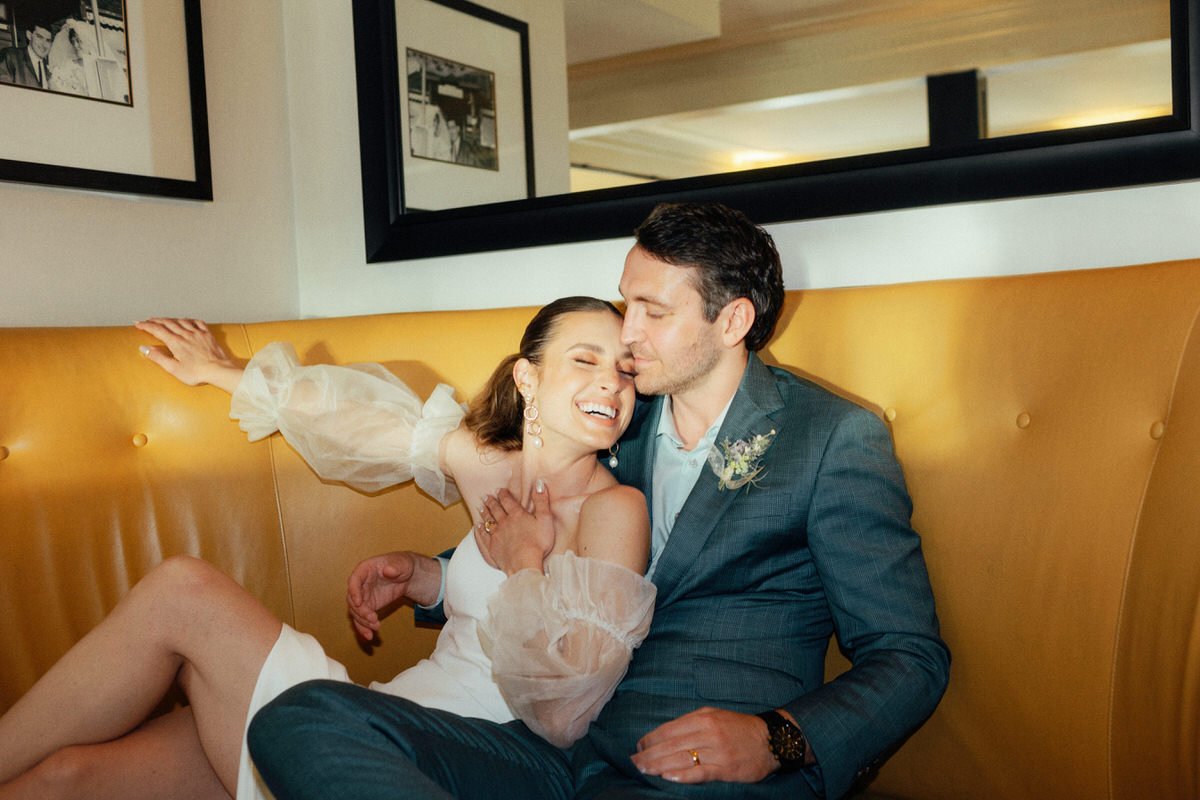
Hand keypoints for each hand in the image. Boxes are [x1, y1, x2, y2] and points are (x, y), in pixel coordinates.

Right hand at [134, 317, 241, 392]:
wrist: (219, 370)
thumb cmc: (197, 373)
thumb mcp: (173, 368)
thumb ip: (158, 357)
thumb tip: (144, 348)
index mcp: (175, 342)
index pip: (157, 330)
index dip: (146, 325)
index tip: (138, 323)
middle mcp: (186, 334)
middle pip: (167, 322)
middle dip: (155, 320)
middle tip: (147, 320)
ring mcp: (197, 333)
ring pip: (181, 320)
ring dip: (170, 319)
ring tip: (163, 319)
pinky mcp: (207, 335)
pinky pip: (197, 322)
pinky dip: (189, 319)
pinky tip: (187, 320)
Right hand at [346, 551, 434, 639]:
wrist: (408, 575)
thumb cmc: (402, 565)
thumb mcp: (402, 564)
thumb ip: (395, 567)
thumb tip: (388, 570)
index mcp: (365, 569)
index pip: (354, 580)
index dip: (354, 591)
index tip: (358, 603)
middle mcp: (360, 584)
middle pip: (352, 599)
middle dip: (361, 611)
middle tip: (372, 619)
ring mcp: (363, 596)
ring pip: (356, 612)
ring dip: (363, 622)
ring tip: (376, 627)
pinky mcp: (369, 606)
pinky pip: (362, 618)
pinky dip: (364, 627)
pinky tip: (369, 636)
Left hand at [474, 482, 553, 574]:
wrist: (524, 563)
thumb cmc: (538, 543)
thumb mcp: (545, 519)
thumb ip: (542, 501)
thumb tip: (539, 483)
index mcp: (517, 515)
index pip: (508, 501)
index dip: (503, 495)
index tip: (499, 490)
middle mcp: (504, 523)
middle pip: (496, 510)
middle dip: (491, 502)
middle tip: (487, 497)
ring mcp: (497, 536)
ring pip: (488, 521)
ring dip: (484, 514)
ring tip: (481, 508)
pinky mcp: (492, 548)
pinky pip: (483, 537)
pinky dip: (479, 531)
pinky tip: (477, 528)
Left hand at [630, 707, 779, 783]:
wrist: (772, 739)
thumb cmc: (739, 728)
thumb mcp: (715, 716)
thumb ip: (691, 723)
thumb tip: (665, 734)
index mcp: (703, 718)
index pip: (669, 729)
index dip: (651, 739)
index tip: (639, 747)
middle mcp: (708, 732)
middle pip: (671, 744)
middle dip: (649, 754)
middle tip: (634, 762)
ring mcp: (717, 751)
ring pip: (682, 758)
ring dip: (659, 765)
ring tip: (644, 770)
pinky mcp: (727, 768)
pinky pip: (701, 772)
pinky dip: (683, 775)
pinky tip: (668, 777)